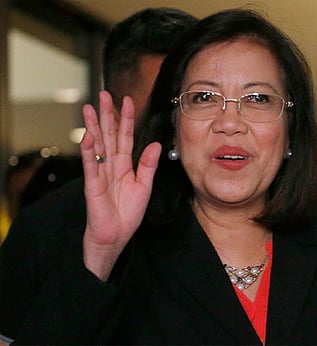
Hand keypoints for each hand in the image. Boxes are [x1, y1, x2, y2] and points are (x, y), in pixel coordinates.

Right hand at [80, 91, 160, 280]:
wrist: (116, 235)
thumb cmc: (128, 213)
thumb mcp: (144, 186)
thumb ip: (148, 165)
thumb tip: (157, 144)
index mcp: (125, 165)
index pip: (125, 137)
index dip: (126, 119)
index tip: (127, 100)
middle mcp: (111, 165)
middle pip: (109, 135)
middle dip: (106, 115)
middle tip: (104, 94)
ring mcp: (100, 174)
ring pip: (97, 146)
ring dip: (94, 126)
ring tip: (90, 107)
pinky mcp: (93, 186)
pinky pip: (91, 166)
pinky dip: (90, 151)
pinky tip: (88, 136)